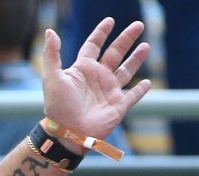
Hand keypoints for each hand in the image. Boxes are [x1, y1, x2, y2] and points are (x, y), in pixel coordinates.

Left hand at [41, 17, 151, 141]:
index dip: (101, 33)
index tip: (110, 21)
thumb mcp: (52, 77)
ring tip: (146, 46)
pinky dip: (141, 90)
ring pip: (126, 71)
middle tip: (139, 24)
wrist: (67, 132)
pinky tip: (148, 82)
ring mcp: (109, 91)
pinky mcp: (118, 106)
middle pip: (115, 53)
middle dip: (126, 39)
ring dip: (136, 59)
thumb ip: (52, 54)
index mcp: (83, 69)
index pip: (93, 46)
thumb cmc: (58, 106)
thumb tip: (50, 32)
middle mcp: (98, 78)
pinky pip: (132, 96)